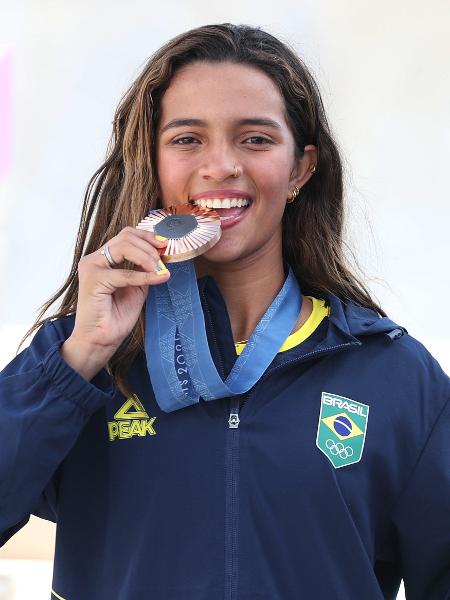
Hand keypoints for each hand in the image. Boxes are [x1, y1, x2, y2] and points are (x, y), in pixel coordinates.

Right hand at [61, 227, 169, 378]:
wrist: (102, 339)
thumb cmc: (116, 316)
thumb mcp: (137, 286)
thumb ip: (144, 269)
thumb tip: (160, 254)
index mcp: (103, 258)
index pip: (126, 235)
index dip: (147, 236)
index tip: (164, 244)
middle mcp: (95, 259)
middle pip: (126, 236)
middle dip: (149, 246)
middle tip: (162, 261)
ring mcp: (92, 267)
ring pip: (124, 246)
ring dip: (146, 257)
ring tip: (158, 270)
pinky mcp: (93, 279)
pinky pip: (124, 273)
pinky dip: (143, 276)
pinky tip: (156, 279)